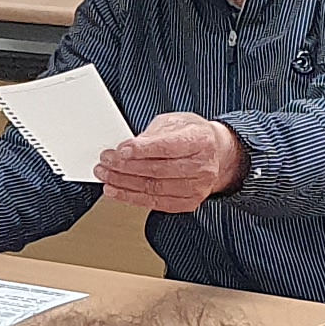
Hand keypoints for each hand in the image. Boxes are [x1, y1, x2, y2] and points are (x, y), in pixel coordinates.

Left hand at [92, 112, 245, 214]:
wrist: (218, 154)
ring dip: (124, 184)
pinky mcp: (189, 202)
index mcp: (200, 140)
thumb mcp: (175, 122)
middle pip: (157, 170)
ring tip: (106, 177)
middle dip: (126, 167)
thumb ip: (153, 133)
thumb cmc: (194, 135)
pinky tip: (118, 191)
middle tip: (106, 162)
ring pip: (154, 189)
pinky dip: (133, 198)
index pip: (167, 147)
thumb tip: (130, 147)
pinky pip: (156, 203)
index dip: (141, 150)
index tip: (120, 150)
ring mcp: (197, 187)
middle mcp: (202, 166)